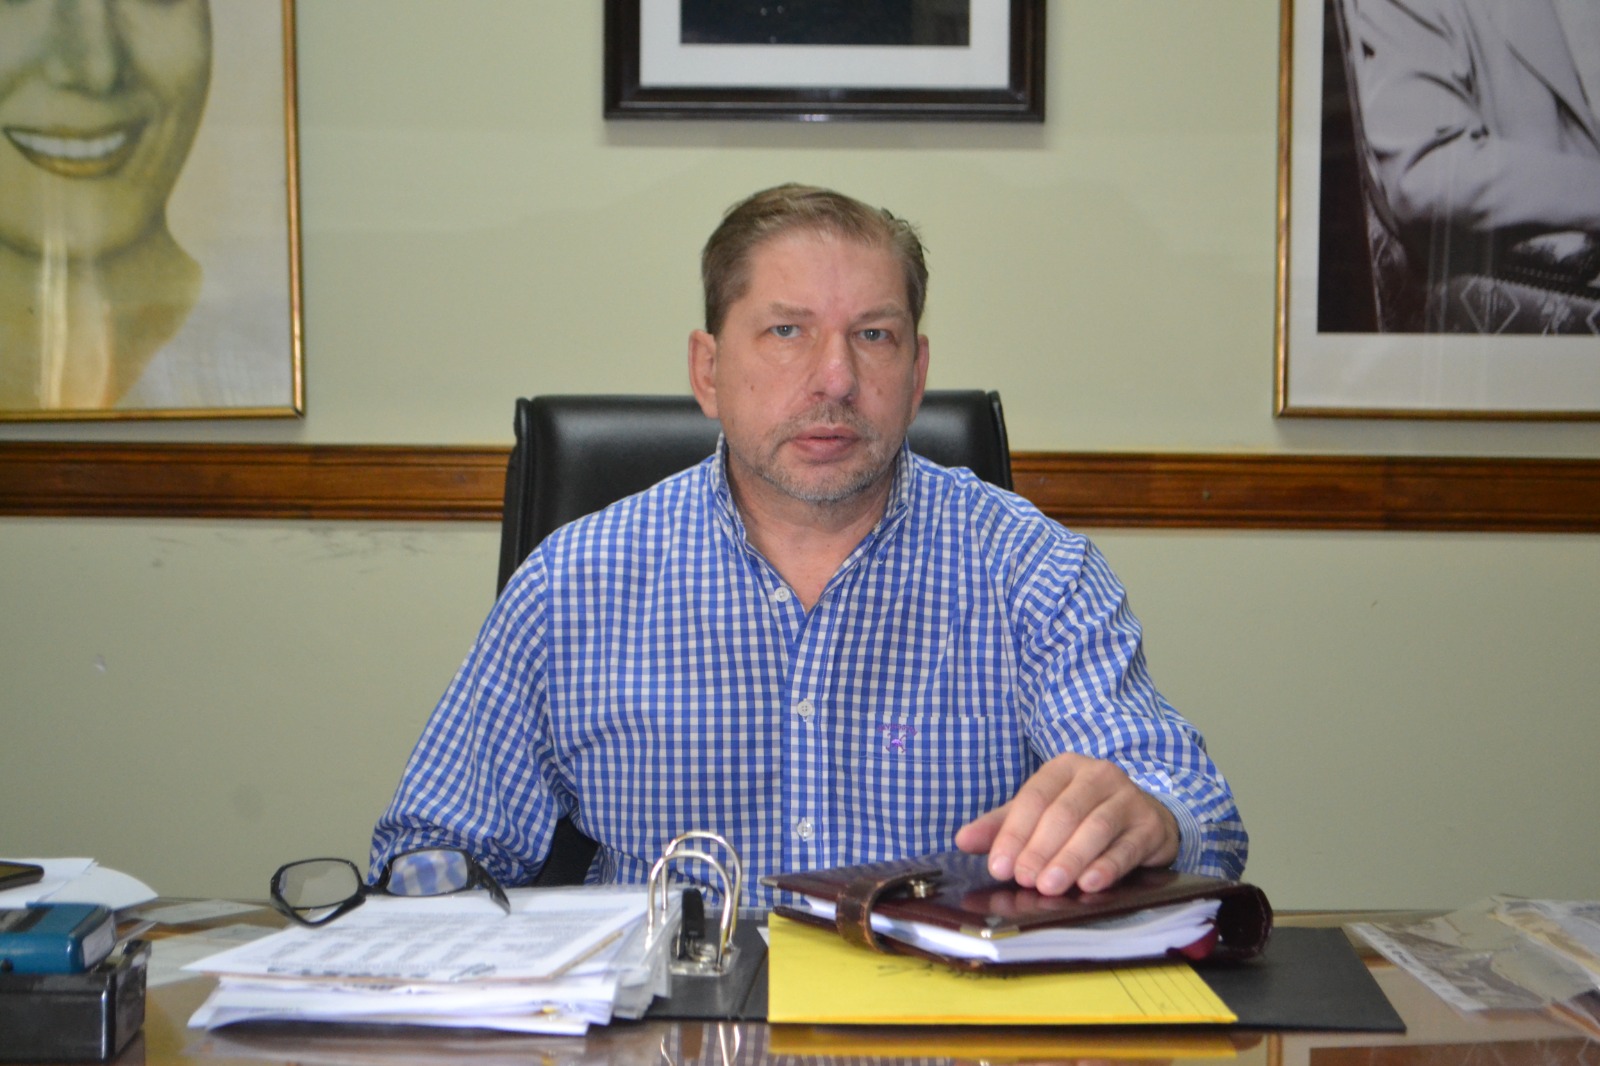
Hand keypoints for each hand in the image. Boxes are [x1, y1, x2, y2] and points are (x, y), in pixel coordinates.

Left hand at [954, 753, 1179, 894]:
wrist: (1145, 817)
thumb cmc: (1083, 814)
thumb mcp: (1041, 814)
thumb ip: (1003, 825)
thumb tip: (963, 840)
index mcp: (1065, 767)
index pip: (1034, 797)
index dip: (1014, 832)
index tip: (999, 866)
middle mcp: (1098, 775)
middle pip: (1064, 813)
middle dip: (1040, 849)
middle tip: (1024, 879)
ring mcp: (1128, 798)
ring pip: (1095, 827)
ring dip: (1070, 858)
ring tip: (1050, 885)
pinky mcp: (1150, 825)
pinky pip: (1127, 847)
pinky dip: (1107, 866)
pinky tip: (1090, 884)